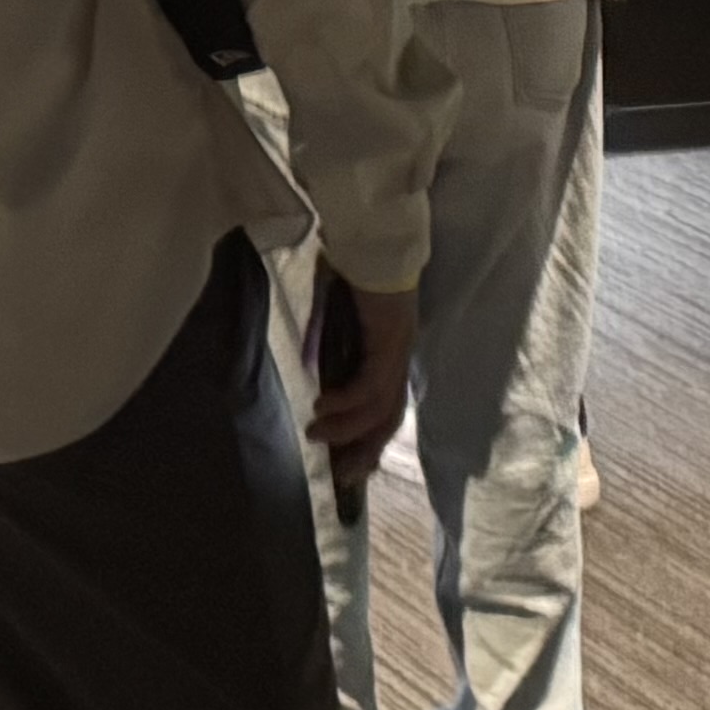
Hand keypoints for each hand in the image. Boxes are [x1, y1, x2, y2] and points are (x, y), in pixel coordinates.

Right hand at [307, 280, 419, 481]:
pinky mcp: (389, 341)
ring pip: (380, 408)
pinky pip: (370, 385)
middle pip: (389, 417)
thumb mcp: (337, 313)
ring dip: (348, 429)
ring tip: (316, 435)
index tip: (349, 464)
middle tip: (339, 474)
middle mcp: (399, 355)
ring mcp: (397, 349)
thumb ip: (330, 342)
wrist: (370, 236)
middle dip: (364, 448)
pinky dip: (347, 402)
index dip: (370, 437)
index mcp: (390, 350)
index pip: (387, 405)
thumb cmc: (352, 264)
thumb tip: (310, 368)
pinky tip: (322, 408)